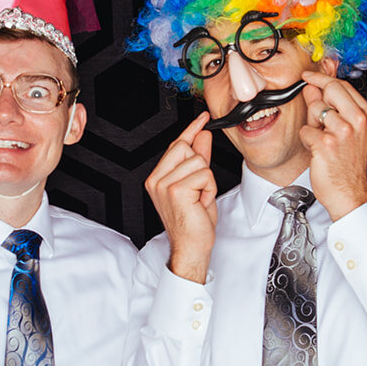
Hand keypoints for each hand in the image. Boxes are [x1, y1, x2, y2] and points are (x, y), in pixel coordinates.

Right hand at [145, 112, 217, 282]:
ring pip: (198, 162)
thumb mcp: (199, 185)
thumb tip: (203, 136)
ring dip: (207, 181)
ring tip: (199, 199)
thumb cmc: (194, 222)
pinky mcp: (176, 190)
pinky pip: (204, 174)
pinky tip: (200, 202)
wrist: (191, 248)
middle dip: (200, 166)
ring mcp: (164, 184)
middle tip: (198, 190)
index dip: (192, 129)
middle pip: (187, 148)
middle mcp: (157, 179)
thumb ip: (199, 158)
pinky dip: (209, 188)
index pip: (177, 144)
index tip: (203, 117)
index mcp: (158, 177)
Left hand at [299, 71, 366, 220]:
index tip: (309, 77)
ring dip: (312, 123)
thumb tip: (314, 86)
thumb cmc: (349, 166)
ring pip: (315, 109)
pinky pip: (306, 130)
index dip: (322, 79)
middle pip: (330, 89)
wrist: (350, 194)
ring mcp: (343, 131)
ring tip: (321, 138)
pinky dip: (307, 139)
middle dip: (316, 97)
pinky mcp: (326, 143)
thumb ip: (334, 107)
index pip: (342, 85)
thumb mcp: (350, 131)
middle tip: (315, 112)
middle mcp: (358, 121)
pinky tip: (317, 149)